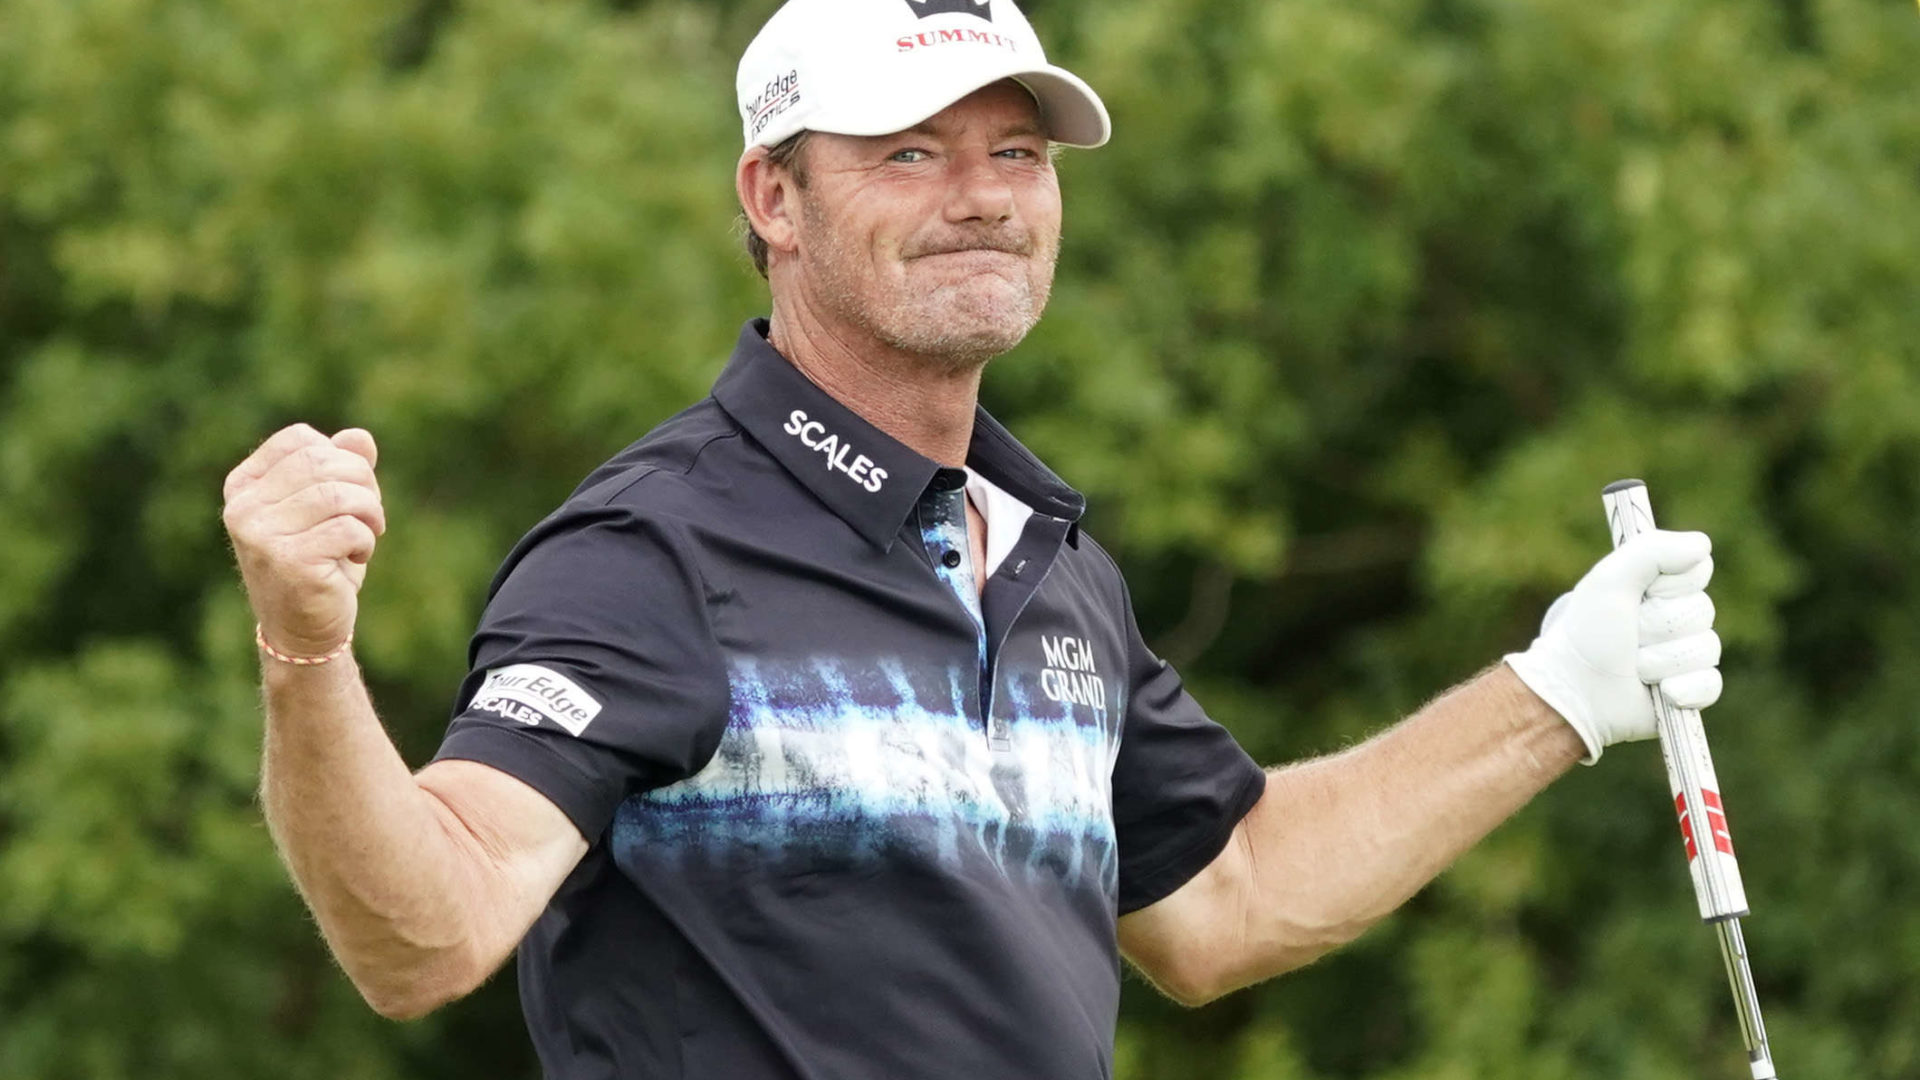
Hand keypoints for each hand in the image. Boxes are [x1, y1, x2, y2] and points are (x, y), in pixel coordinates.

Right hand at [223, 424, 386, 657]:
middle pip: (324, 462)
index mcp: (244, 486)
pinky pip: (348, 528)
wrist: (304, 629)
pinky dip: (365, 541)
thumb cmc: (319, 561)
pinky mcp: (286, 560)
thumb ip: (341, 468)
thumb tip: (360, 438)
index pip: (301, 440)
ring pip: (339, 494)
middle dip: (363, 484)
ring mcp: (260, 534)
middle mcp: (243, 507)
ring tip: (365, 536)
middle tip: (369, 516)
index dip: (340, 457)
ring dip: (369, 514)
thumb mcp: (329, 508)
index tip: (349, 489)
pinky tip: (354, 559)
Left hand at [1504, 530, 1720, 763]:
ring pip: (1705, 648)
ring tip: (1633, 667)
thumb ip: (1652, 550)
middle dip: (1659, 626)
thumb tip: (1702, 544)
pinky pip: (1710, 684)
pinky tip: (1660, 692)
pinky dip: (1684, 688)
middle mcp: (1675, 617)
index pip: (1698, 570)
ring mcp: (1684, 655)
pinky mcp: (1688, 691)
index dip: (1670, 585)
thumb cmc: (1585, 633)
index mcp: (1657, 587)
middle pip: (1702, 610)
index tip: (1641, 594)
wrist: (1574, 690)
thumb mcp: (1610, 579)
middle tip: (1628, 636)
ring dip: (1661, 660)